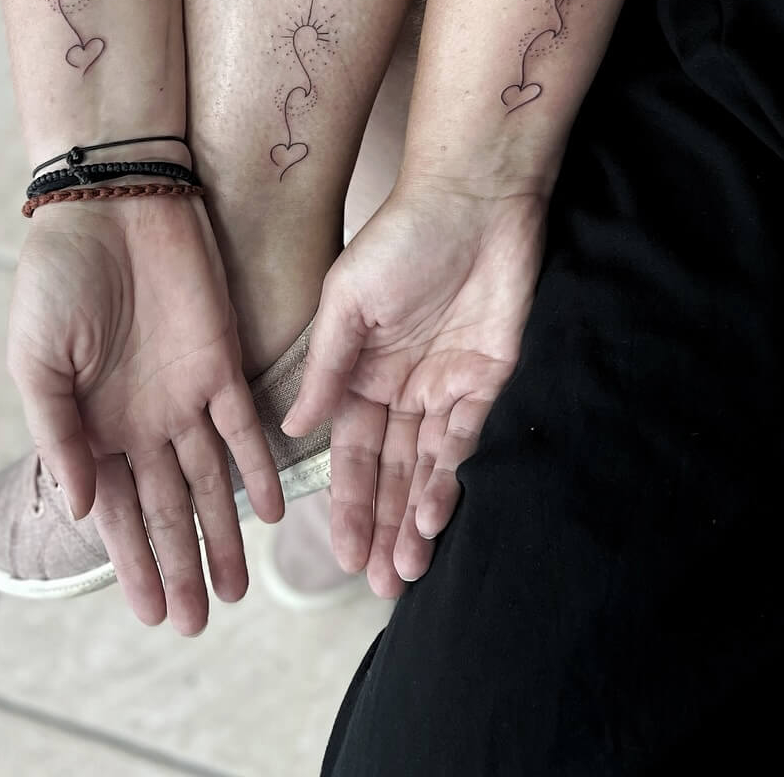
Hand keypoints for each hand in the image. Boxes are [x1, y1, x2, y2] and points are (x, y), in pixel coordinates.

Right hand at [7, 193, 284, 634]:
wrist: (110, 202)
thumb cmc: (57, 277)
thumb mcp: (35, 358)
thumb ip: (58, 432)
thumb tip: (84, 509)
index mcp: (92, 427)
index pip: (119, 514)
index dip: (134, 564)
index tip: (150, 615)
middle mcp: (143, 422)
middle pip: (170, 509)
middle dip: (183, 565)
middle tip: (198, 623)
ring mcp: (185, 395)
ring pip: (211, 481)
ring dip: (223, 534)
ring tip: (237, 590)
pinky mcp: (221, 361)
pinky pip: (245, 426)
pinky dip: (258, 469)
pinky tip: (271, 513)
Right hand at [280, 184, 546, 597]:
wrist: (473, 199)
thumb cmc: (400, 237)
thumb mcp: (347, 302)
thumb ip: (326, 368)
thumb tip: (293, 427)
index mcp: (361, 373)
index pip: (350, 453)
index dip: (345, 504)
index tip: (340, 553)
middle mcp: (403, 389)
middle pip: (389, 473)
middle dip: (382, 528)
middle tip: (377, 584)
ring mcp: (447, 386)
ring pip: (428, 469)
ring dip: (414, 518)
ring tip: (404, 568)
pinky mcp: (490, 379)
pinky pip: (468, 441)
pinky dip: (451, 480)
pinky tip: (433, 515)